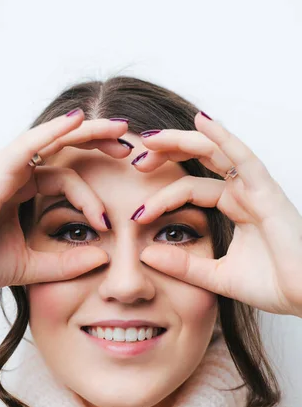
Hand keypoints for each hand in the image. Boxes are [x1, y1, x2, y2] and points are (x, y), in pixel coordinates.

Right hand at [0, 110, 131, 294]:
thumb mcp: (32, 264)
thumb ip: (66, 262)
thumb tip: (103, 258)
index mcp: (20, 191)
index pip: (66, 178)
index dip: (91, 195)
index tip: (108, 223)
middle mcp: (14, 173)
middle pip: (64, 150)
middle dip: (98, 145)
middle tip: (130, 148)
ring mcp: (5, 167)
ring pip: (54, 141)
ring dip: (88, 132)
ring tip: (121, 129)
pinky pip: (32, 143)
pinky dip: (55, 130)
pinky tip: (81, 121)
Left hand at [131, 112, 301, 316]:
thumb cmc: (272, 285)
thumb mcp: (215, 275)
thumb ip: (183, 265)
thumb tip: (146, 254)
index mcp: (233, 207)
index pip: (190, 188)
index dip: (161, 196)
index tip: (135, 215)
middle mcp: (243, 192)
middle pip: (199, 160)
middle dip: (166, 155)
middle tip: (135, 159)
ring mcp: (256, 189)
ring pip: (215, 152)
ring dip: (182, 141)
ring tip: (150, 139)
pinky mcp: (268, 191)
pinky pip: (243, 158)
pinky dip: (223, 137)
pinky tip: (200, 121)